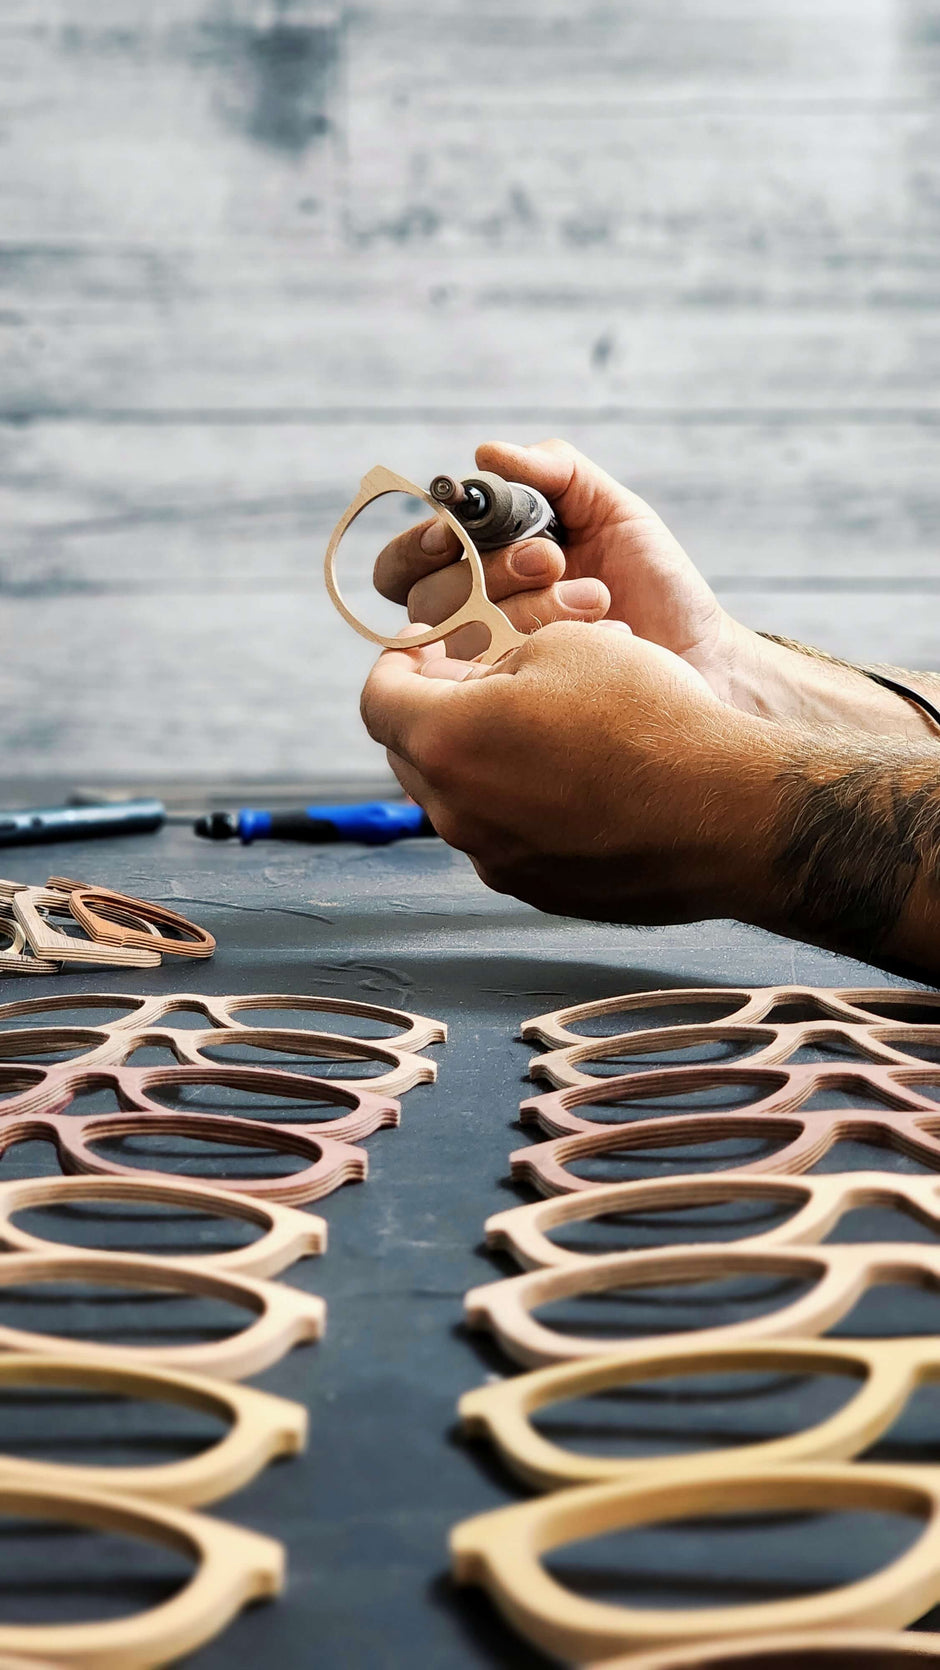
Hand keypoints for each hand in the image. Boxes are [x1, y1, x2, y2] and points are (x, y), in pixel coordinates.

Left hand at [360, 621, 766, 924]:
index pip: (378, 699)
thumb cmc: (650, 719)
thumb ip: (496, 661)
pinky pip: (504, 838)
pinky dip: (517, 804)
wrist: (728, 813)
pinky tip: (571, 777)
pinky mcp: (538, 891)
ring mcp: (496, 861)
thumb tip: (480, 685)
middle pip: (411, 755)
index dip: (396, 661)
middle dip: (432, 710)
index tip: (424, 643)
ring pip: (459, 799)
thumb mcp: (566, 646)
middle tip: (474, 678)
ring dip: (477, 760)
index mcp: (447, 742)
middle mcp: (456, 813)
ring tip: (535, 727)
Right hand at [374, 438, 725, 674]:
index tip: (456, 533)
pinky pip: (496, 680)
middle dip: (491, 570)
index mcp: (479, 568)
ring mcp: (493, 671)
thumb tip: (486, 453)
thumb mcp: (611, 509)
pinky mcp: (517, 710)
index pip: (405, 563)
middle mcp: (474, 622)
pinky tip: (599, 634)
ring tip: (596, 598)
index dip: (419, 546)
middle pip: (427, 599)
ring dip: (530, 608)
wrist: (703, 651)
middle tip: (554, 559)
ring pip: (463, 639)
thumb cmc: (655, 582)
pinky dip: (549, 645)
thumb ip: (554, 471)